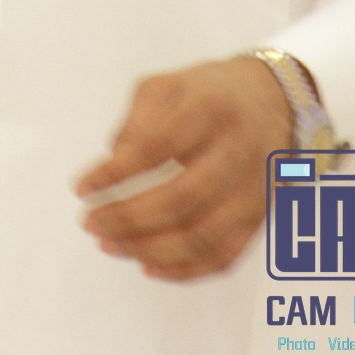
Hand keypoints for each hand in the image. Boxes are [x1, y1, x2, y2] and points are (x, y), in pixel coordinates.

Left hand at [74, 55, 293, 281]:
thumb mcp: (167, 85)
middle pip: (180, 199)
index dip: (114, 172)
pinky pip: (224, 257)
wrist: (274, 101)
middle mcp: (237, 150)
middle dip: (127, 217)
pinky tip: (147, 265)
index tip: (80, 187)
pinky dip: (184, 269)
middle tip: (89, 222)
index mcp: (209, 107)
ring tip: (109, 244)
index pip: (155, 146)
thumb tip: (113, 165)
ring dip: (148, 249)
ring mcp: (254, 189)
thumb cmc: (207, 93)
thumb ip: (136, 120)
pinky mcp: (261, 217)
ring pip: (202, 237)